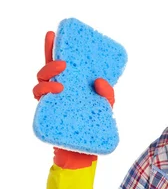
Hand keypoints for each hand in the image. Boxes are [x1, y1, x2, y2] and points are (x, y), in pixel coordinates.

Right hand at [33, 31, 114, 167]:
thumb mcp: (106, 108)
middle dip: (50, 61)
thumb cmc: (94, 127)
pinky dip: (45, 93)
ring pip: (39, 84)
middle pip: (46, 70)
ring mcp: (51, 103)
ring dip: (47, 80)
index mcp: (71, 86)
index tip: (53, 33)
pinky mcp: (47, 114)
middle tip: (63, 63)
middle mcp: (58, 92)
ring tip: (59, 84)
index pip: (60, 65)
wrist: (85, 155)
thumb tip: (100, 81)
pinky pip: (40, 101)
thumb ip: (107, 94)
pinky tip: (55, 91)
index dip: (53, 48)